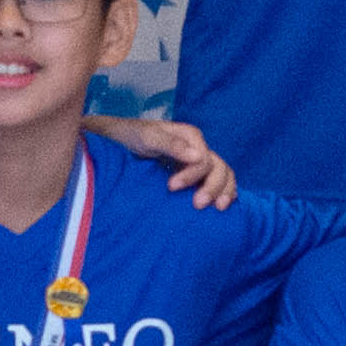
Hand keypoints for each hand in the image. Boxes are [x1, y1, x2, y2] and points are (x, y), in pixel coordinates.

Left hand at [90, 110, 237, 208]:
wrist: (120, 141)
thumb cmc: (133, 136)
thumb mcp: (148, 137)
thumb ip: (170, 144)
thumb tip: (198, 156)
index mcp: (191, 137)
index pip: (203, 160)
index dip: (192, 176)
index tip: (171, 187)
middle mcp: (198, 149)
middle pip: (218, 168)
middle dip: (212, 187)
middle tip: (197, 205)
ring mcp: (198, 162)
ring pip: (222, 175)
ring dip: (224, 192)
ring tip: (219, 209)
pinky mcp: (194, 174)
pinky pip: (215, 182)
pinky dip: (223, 193)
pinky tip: (220, 208)